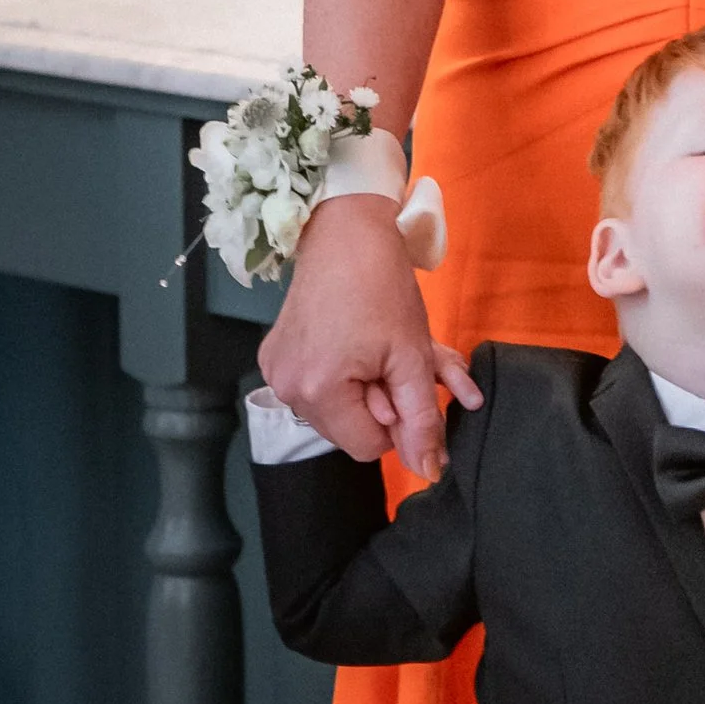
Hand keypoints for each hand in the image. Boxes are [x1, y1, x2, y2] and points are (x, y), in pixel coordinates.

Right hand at [256, 193, 479, 478]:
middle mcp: (286, 388)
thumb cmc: (382, 287)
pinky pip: (320, 386)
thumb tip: (429, 472)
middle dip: (385, 402)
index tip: (404, 379)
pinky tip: (360, 343)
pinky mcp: (275, 355)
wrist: (345, 231)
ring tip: (382, 348)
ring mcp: (276, 371)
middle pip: (351, 429)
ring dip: (372, 387)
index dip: (399, 419)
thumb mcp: (412, 357)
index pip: (369, 446)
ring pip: (340, 408)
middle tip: (398, 359)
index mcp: (317, 392)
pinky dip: (350, 374)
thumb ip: (421, 420)